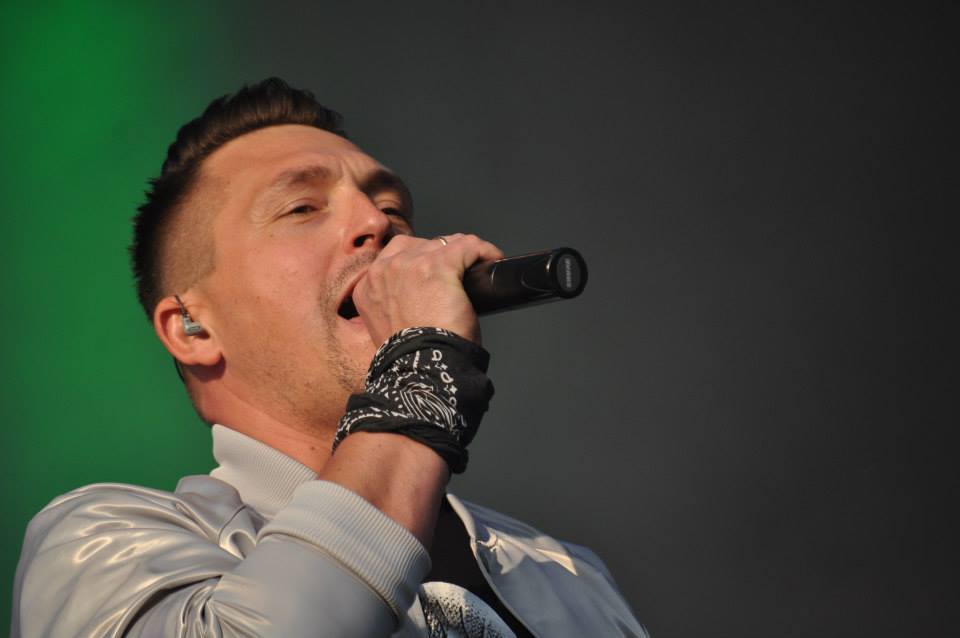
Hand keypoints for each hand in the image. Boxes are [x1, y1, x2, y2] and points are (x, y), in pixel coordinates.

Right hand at [352, 234, 503, 345]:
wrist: (423, 370)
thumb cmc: (412, 359)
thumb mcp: (389, 329)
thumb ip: (394, 307)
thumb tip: (420, 299)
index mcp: (367, 288)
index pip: (396, 257)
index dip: (421, 263)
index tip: (438, 276)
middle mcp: (383, 271)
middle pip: (420, 246)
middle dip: (441, 256)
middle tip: (460, 276)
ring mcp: (409, 265)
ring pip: (444, 243)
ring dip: (463, 253)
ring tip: (478, 267)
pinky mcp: (438, 265)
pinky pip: (468, 245)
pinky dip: (484, 251)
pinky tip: (493, 260)